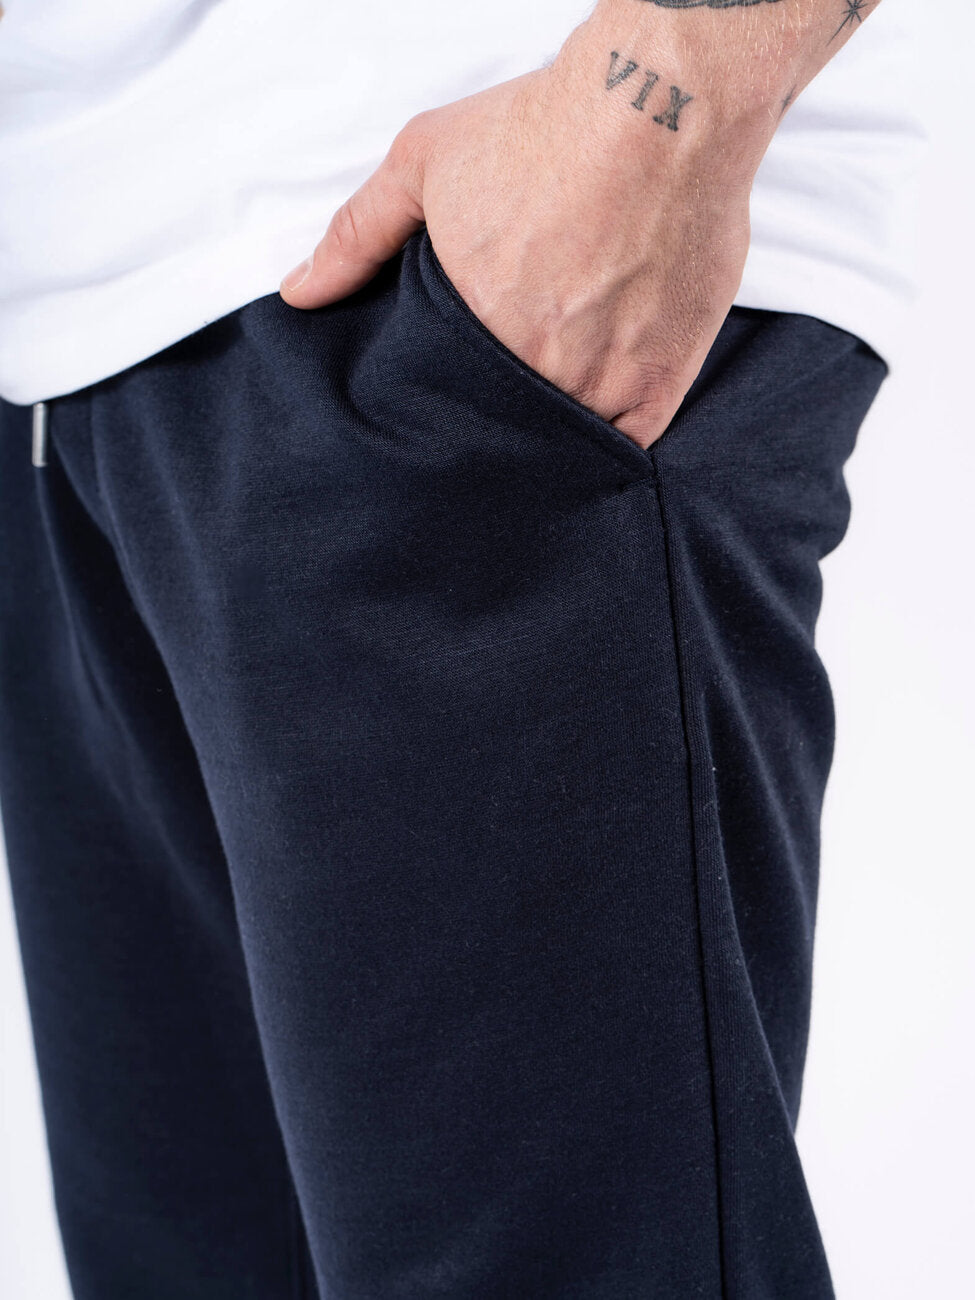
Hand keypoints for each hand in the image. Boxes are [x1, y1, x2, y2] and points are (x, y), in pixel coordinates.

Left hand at [279, 13, 771, 449]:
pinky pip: (626, 446)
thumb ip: (357, 234)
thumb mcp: (423, 162)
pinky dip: (609, 440)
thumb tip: (300, 291)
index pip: (441, 409)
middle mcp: (537, 366)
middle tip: (493, 406)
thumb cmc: (549, 127)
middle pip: (501, 434)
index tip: (442, 408)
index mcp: (473, 328)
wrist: (664, 106)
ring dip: (546, 439)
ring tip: (544, 410)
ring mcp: (604, 380)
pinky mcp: (663, 380)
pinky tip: (596, 417)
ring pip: (560, 446)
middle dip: (489, 431)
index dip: (441, 413)